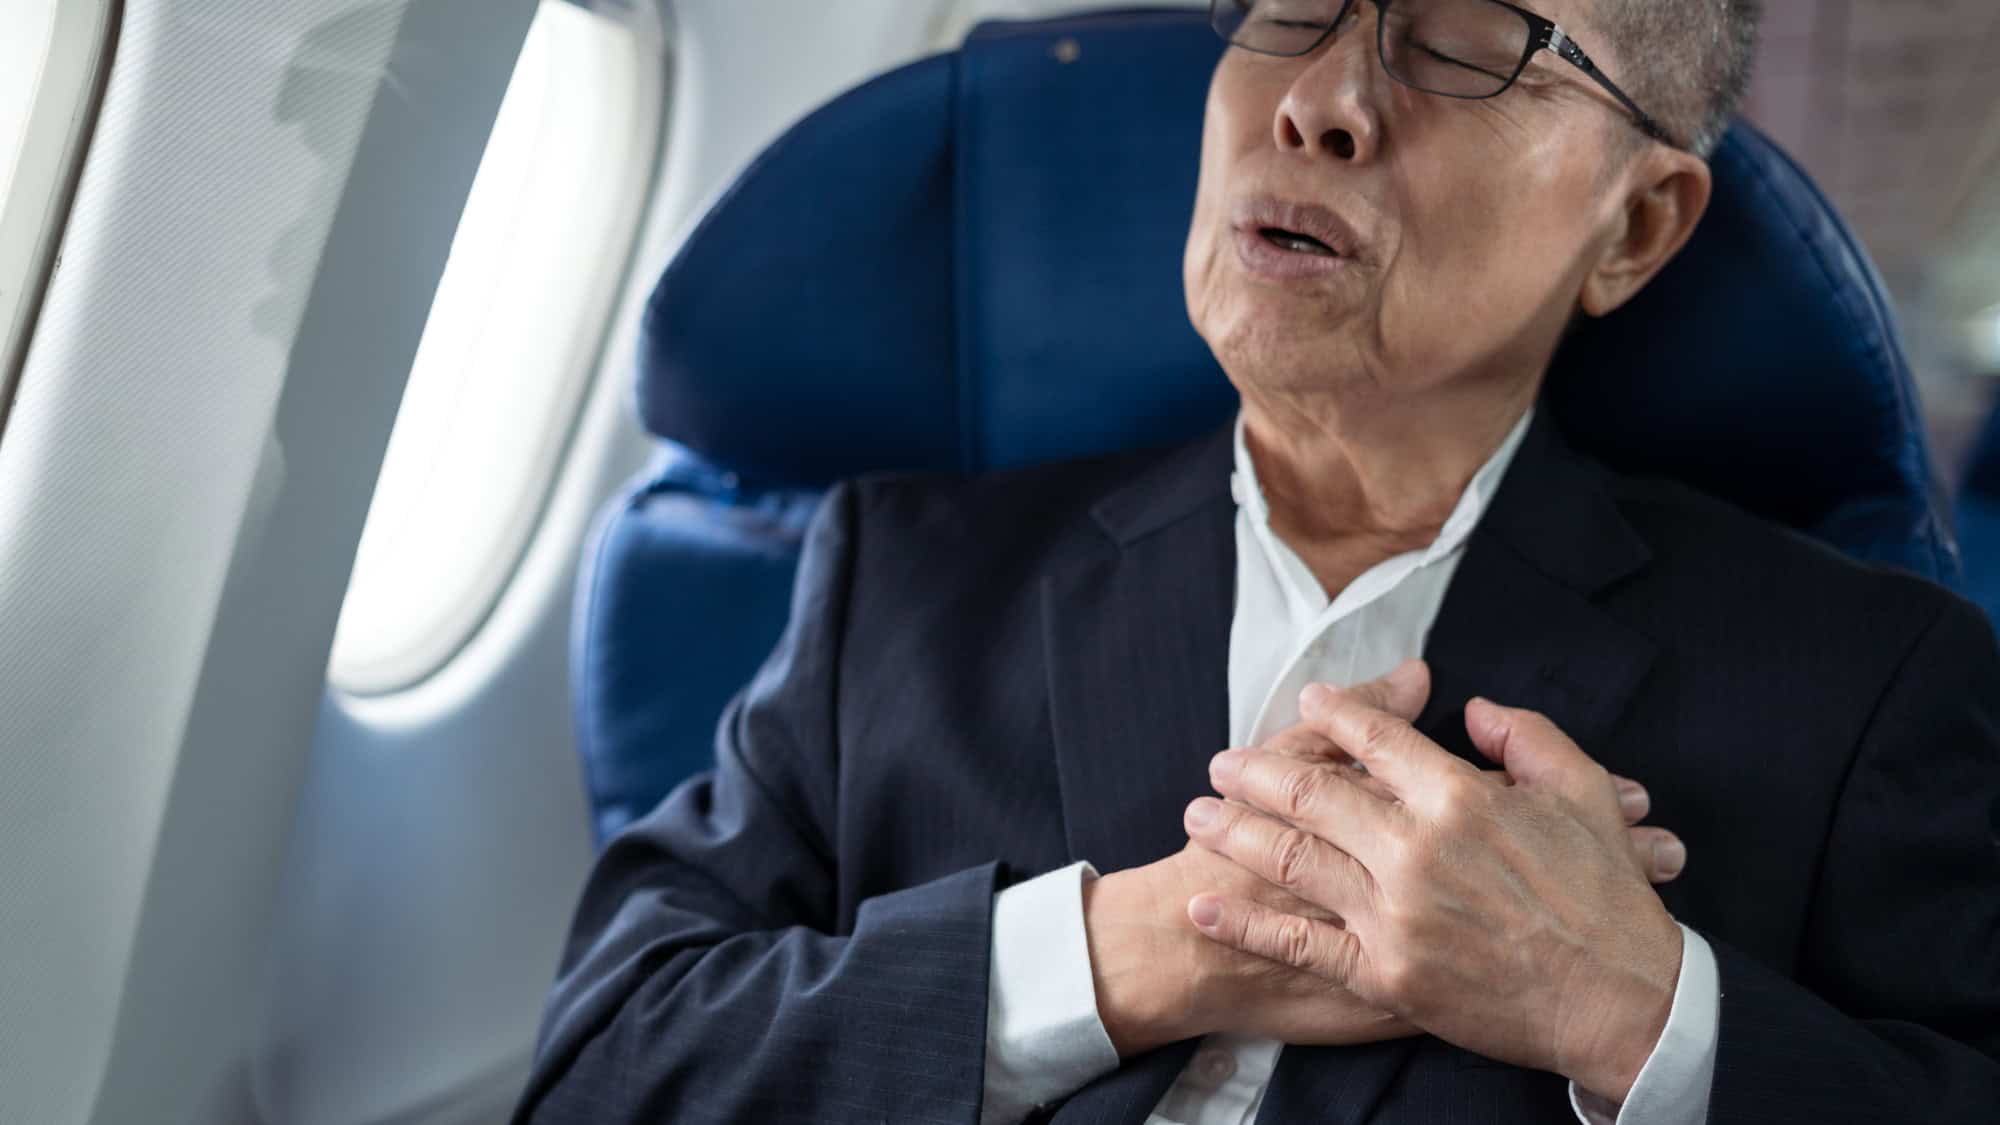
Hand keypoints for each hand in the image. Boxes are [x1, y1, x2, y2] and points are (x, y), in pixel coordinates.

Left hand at [1184, 661, 1684, 1102]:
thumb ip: (1526, 737)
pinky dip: (1245, 925)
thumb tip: (1472, 707)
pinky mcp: (1385, 975)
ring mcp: (1395, 915)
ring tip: (1197, 813)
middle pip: (1311, 793)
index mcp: (1460, 798)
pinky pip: (1299, 945)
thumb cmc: (1607, 895)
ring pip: (1291, 860)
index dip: (1334, 714)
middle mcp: (1415, 850)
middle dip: (1255, 770)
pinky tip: (1204, 904)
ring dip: (1234, 831)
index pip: (1376, 740)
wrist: (1622, 1000)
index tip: (1305, 702)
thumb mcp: (1581, 793)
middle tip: (1220, 761)